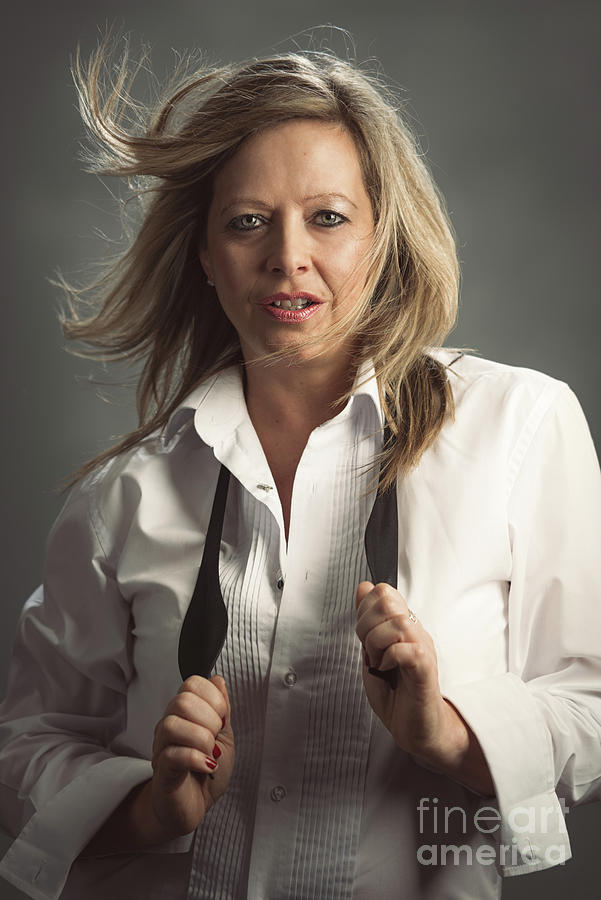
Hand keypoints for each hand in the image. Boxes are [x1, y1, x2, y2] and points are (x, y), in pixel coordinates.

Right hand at [151, 674, 234, 836]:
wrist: (192, 807)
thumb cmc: (206, 772)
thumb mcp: (224, 736)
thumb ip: (222, 709)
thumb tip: (218, 680)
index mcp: (185, 714)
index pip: (192, 684)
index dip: (213, 697)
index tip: (222, 718)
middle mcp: (170, 725)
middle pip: (181, 700)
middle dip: (208, 718)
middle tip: (215, 738)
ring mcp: (163, 747)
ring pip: (172, 725)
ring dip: (201, 739)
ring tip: (210, 753)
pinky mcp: (162, 770)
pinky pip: (173, 755)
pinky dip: (197, 759)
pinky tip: (207, 766)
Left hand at [355, 581, 454, 764]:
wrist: (416, 730)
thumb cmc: (396, 695)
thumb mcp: (371, 652)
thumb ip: (367, 621)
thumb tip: (363, 587)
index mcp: (402, 625)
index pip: (383, 591)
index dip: (364, 610)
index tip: (364, 636)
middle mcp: (415, 631)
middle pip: (387, 600)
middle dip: (366, 625)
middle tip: (370, 651)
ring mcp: (422, 647)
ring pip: (396, 623)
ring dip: (376, 644)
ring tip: (379, 663)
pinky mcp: (425, 668)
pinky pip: (406, 648)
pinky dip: (388, 658)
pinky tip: (387, 670)